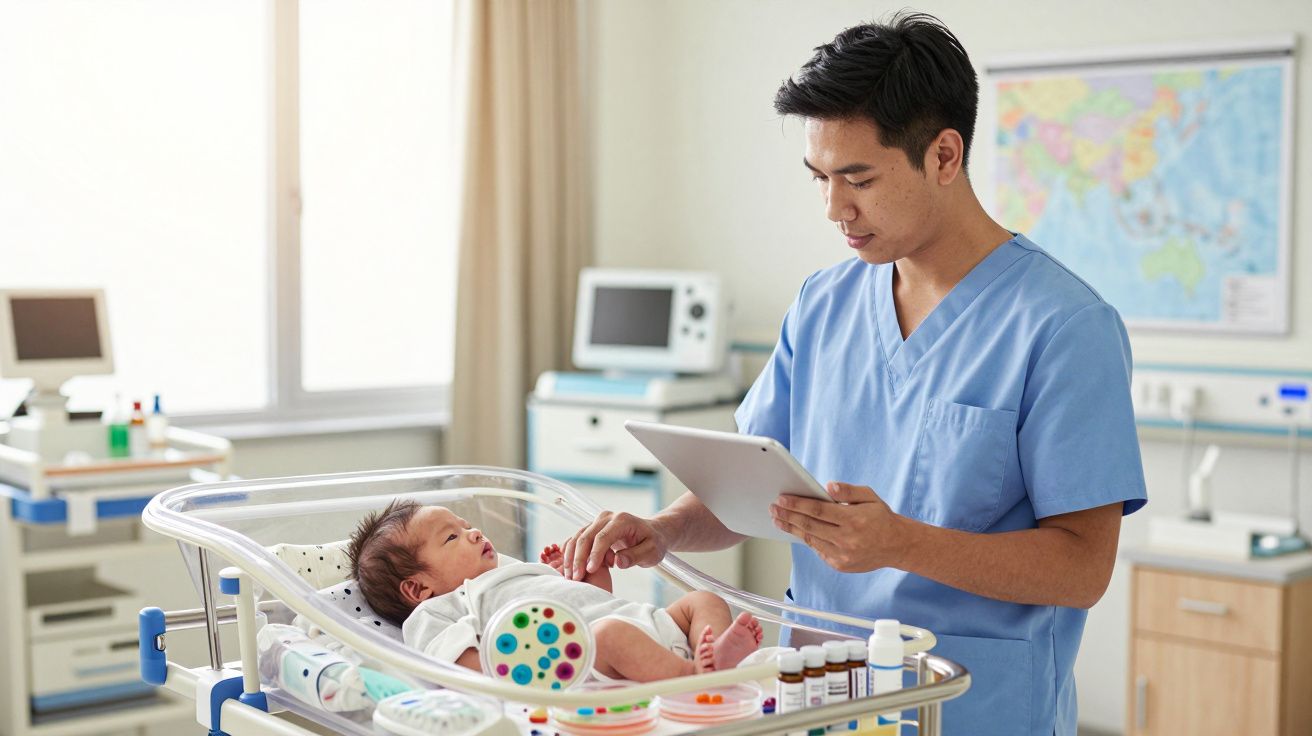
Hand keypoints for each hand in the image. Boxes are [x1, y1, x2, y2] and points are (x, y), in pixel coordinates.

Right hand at [561, 510, 668, 580]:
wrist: (652, 533)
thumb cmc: (653, 542)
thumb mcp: (652, 552)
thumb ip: (635, 556)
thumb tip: (618, 561)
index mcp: (622, 520)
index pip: (603, 537)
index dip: (594, 554)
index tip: (589, 570)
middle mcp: (607, 517)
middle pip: (586, 536)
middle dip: (579, 558)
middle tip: (576, 578)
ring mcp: (598, 521)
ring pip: (578, 537)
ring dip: (572, 557)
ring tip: (570, 576)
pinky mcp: (592, 528)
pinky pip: (577, 539)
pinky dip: (571, 552)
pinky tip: (568, 567)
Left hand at [769, 482, 904, 572]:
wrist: (897, 546)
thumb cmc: (881, 518)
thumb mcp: (870, 497)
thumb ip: (848, 491)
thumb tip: (828, 486)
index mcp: (853, 520)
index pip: (818, 510)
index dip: (797, 504)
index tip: (782, 499)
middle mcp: (847, 539)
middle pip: (809, 526)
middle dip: (788, 516)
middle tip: (773, 508)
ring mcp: (842, 555)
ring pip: (810, 539)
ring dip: (792, 529)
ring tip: (778, 519)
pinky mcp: (840, 565)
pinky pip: (818, 550)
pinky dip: (806, 539)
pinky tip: (796, 530)